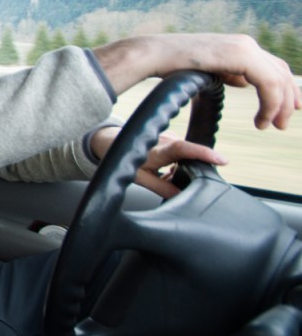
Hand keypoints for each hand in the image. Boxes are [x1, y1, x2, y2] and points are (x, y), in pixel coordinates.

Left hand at [89, 126, 227, 197]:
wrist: (113, 142)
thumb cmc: (126, 159)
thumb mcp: (141, 178)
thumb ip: (161, 188)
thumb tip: (180, 197)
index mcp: (158, 150)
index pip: (183, 149)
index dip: (203, 154)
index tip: (222, 160)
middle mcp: (167, 140)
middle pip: (191, 154)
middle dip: (194, 169)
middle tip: (174, 181)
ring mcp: (171, 138)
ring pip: (187, 156)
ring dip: (183, 168)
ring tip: (164, 177)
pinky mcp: (172, 139)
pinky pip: (183, 154)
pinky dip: (179, 164)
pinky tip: (166, 172)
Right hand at [93, 34, 300, 129]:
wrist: (153, 54)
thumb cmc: (171, 64)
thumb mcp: (209, 70)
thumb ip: (228, 73)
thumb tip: (243, 81)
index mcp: (239, 46)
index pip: (274, 67)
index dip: (286, 90)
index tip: (287, 110)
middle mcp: (246, 43)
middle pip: (282, 72)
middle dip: (288, 100)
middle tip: (282, 124)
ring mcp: (244, 47)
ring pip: (279, 79)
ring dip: (279, 107)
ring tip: (270, 126)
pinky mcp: (241, 55)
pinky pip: (268, 83)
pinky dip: (270, 104)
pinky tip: (260, 120)